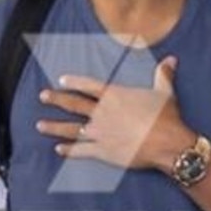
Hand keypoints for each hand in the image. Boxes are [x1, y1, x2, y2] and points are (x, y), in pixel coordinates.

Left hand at [37, 56, 192, 169]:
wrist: (167, 142)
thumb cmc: (166, 117)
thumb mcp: (164, 92)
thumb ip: (163, 75)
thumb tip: (171, 59)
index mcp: (114, 96)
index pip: (89, 86)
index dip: (74, 82)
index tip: (61, 80)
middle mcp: (103, 113)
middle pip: (74, 104)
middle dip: (56, 100)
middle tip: (42, 96)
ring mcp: (100, 133)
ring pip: (72, 129)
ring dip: (54, 127)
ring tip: (40, 125)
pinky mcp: (103, 151)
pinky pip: (81, 151)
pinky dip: (69, 150)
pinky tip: (59, 149)